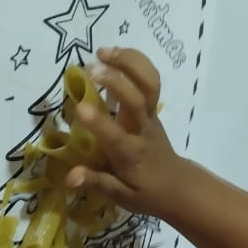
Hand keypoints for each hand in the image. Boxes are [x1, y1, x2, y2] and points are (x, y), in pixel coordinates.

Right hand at [65, 47, 183, 217]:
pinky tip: (113, 53)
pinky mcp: (153, 107)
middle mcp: (143, 129)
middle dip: (117, 81)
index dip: (98, 122)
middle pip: (139, 99)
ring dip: (128, 62)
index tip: (79, 108)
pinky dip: (134, 61)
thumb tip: (69, 177)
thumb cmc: (146, 191)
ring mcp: (151, 115)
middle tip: (91, 68)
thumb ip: (96, 182)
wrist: (178, 186)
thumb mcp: (121, 196)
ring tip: (102, 52)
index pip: (115, 135)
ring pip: (149, 82)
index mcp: (132, 153)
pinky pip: (149, 79)